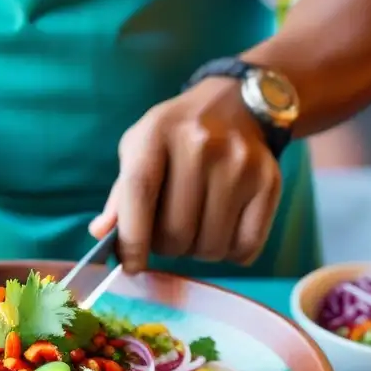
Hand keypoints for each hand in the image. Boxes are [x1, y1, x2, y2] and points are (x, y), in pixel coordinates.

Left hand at [90, 78, 281, 270]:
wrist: (234, 104)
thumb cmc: (174, 137)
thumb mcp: (139, 149)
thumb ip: (120, 196)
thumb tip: (101, 233)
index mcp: (157, 134)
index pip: (139, 194)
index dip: (132, 239)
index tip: (131, 266)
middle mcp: (201, 145)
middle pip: (176, 231)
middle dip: (166, 247)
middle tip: (167, 234)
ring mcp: (240, 163)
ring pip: (210, 246)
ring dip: (196, 251)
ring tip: (194, 226)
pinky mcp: (269, 181)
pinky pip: (245, 246)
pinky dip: (230, 253)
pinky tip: (222, 230)